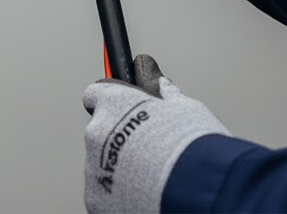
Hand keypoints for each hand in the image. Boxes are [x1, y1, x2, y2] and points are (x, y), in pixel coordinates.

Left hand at [82, 55, 229, 213]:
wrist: (193, 193)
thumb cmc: (191, 147)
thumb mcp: (186, 109)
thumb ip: (168, 96)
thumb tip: (164, 86)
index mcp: (114, 103)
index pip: (96, 93)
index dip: (111, 101)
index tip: (120, 108)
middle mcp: (96, 133)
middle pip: (100, 132)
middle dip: (118, 138)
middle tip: (147, 149)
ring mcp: (93, 169)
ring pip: (101, 164)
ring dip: (119, 167)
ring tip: (150, 176)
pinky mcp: (95, 200)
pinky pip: (104, 193)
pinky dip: (118, 195)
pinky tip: (143, 195)